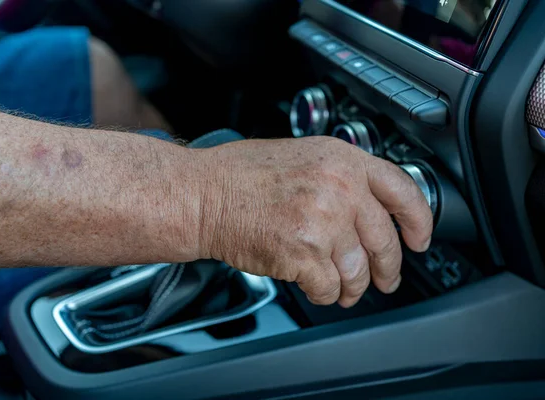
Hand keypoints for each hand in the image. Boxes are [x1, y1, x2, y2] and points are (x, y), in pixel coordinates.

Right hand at [197, 136, 432, 306]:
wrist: (204, 194)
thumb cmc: (240, 176)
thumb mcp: (302, 157)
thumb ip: (340, 177)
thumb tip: (367, 209)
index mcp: (342, 160)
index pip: (402, 191)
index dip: (419, 220)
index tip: (420, 239)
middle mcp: (339, 189)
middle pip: (384, 241)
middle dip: (388, 268)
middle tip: (386, 279)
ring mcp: (323, 222)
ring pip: (358, 271)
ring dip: (353, 287)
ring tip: (343, 289)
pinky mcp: (304, 254)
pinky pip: (328, 287)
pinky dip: (324, 293)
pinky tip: (315, 287)